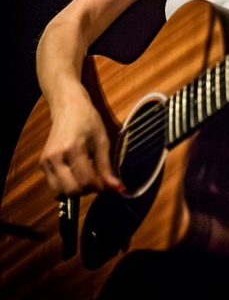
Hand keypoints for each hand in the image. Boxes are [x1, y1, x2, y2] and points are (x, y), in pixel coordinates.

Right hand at [39, 82, 123, 197]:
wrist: (67, 106)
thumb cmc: (88, 119)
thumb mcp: (102, 139)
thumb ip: (106, 166)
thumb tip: (117, 188)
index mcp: (73, 148)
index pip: (86, 181)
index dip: (100, 187)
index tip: (109, 184)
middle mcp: (56, 157)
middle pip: (71, 191)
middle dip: (87, 191)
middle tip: (97, 180)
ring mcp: (46, 162)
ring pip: (60, 192)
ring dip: (75, 191)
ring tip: (86, 177)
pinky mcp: (42, 164)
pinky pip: (54, 186)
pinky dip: (66, 186)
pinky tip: (75, 173)